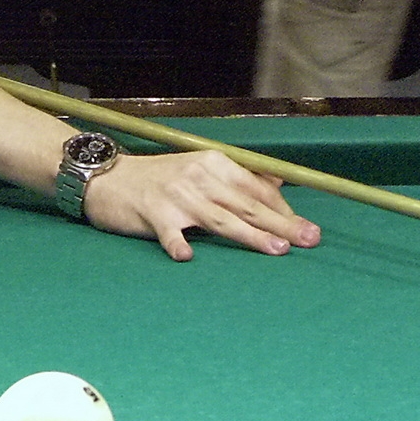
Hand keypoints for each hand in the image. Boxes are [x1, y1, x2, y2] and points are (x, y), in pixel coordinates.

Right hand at [82, 150, 321, 261]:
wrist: (109, 179)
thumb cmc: (159, 180)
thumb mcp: (200, 170)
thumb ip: (236, 179)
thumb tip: (278, 185)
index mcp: (214, 163)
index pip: (257, 188)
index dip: (283, 208)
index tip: (304, 227)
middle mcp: (199, 176)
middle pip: (247, 204)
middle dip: (282, 223)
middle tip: (309, 238)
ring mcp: (176, 195)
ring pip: (221, 219)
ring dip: (250, 236)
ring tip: (276, 250)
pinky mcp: (153, 214)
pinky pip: (170, 233)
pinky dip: (178, 244)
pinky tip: (188, 257)